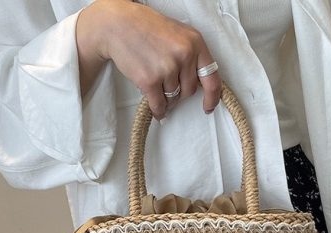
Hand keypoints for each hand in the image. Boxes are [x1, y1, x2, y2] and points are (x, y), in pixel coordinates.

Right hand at [81, 0, 221, 119]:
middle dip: (179, 92)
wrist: (118, 25)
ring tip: (155, 84)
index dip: (212, 97)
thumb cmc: (147, 29)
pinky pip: (159, 105)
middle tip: (166, 84)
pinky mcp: (150, 80)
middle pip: (189, 91)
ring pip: (173, 99)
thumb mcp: (178, 34)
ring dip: (165, 98)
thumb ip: (191, 55)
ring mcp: (167, 68)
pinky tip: (155, 108)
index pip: (212, 78)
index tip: (208, 107)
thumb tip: (200, 83)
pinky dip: (158, 110)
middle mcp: (184, 54)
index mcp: (195, 42)